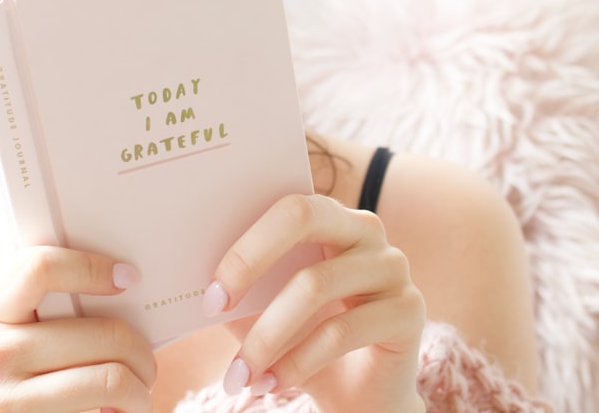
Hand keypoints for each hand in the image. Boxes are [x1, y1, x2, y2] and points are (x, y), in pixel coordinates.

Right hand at [0, 246, 155, 412]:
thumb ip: (18, 328)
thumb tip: (99, 309)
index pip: (39, 268)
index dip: (92, 266)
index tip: (126, 277)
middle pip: (104, 334)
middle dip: (141, 356)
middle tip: (144, 371)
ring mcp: (6, 403)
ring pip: (112, 380)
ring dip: (140, 396)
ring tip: (136, 403)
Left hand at [206, 194, 425, 412]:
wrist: (361, 396)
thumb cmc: (304, 342)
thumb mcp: (262, 311)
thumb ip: (237, 287)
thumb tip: (188, 274)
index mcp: (329, 216)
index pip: (286, 204)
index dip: (244, 242)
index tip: (209, 292)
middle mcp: (365, 229)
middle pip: (305, 215)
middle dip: (250, 259)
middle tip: (213, 307)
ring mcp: (392, 266)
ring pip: (316, 283)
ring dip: (267, 335)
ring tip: (240, 373)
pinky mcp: (409, 311)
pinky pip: (341, 331)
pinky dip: (297, 362)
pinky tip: (271, 384)